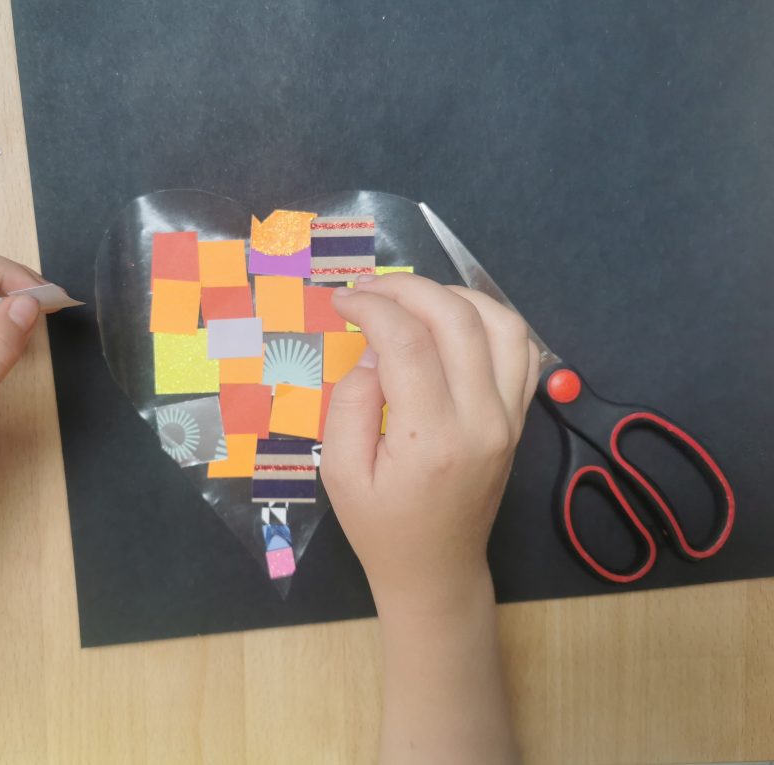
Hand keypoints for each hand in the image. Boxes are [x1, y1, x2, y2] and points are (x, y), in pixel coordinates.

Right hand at [322, 272, 537, 612]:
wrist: (436, 570)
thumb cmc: (380, 527)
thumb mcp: (339, 471)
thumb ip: (351, 402)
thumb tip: (375, 349)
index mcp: (430, 439)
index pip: (408, 343)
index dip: (372, 308)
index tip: (342, 301)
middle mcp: (482, 421)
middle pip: (458, 320)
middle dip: (408, 289)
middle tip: (370, 290)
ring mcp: (509, 418)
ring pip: (502, 323)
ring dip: (455, 296)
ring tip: (412, 300)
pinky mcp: (519, 417)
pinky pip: (521, 349)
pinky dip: (490, 319)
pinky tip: (453, 321)